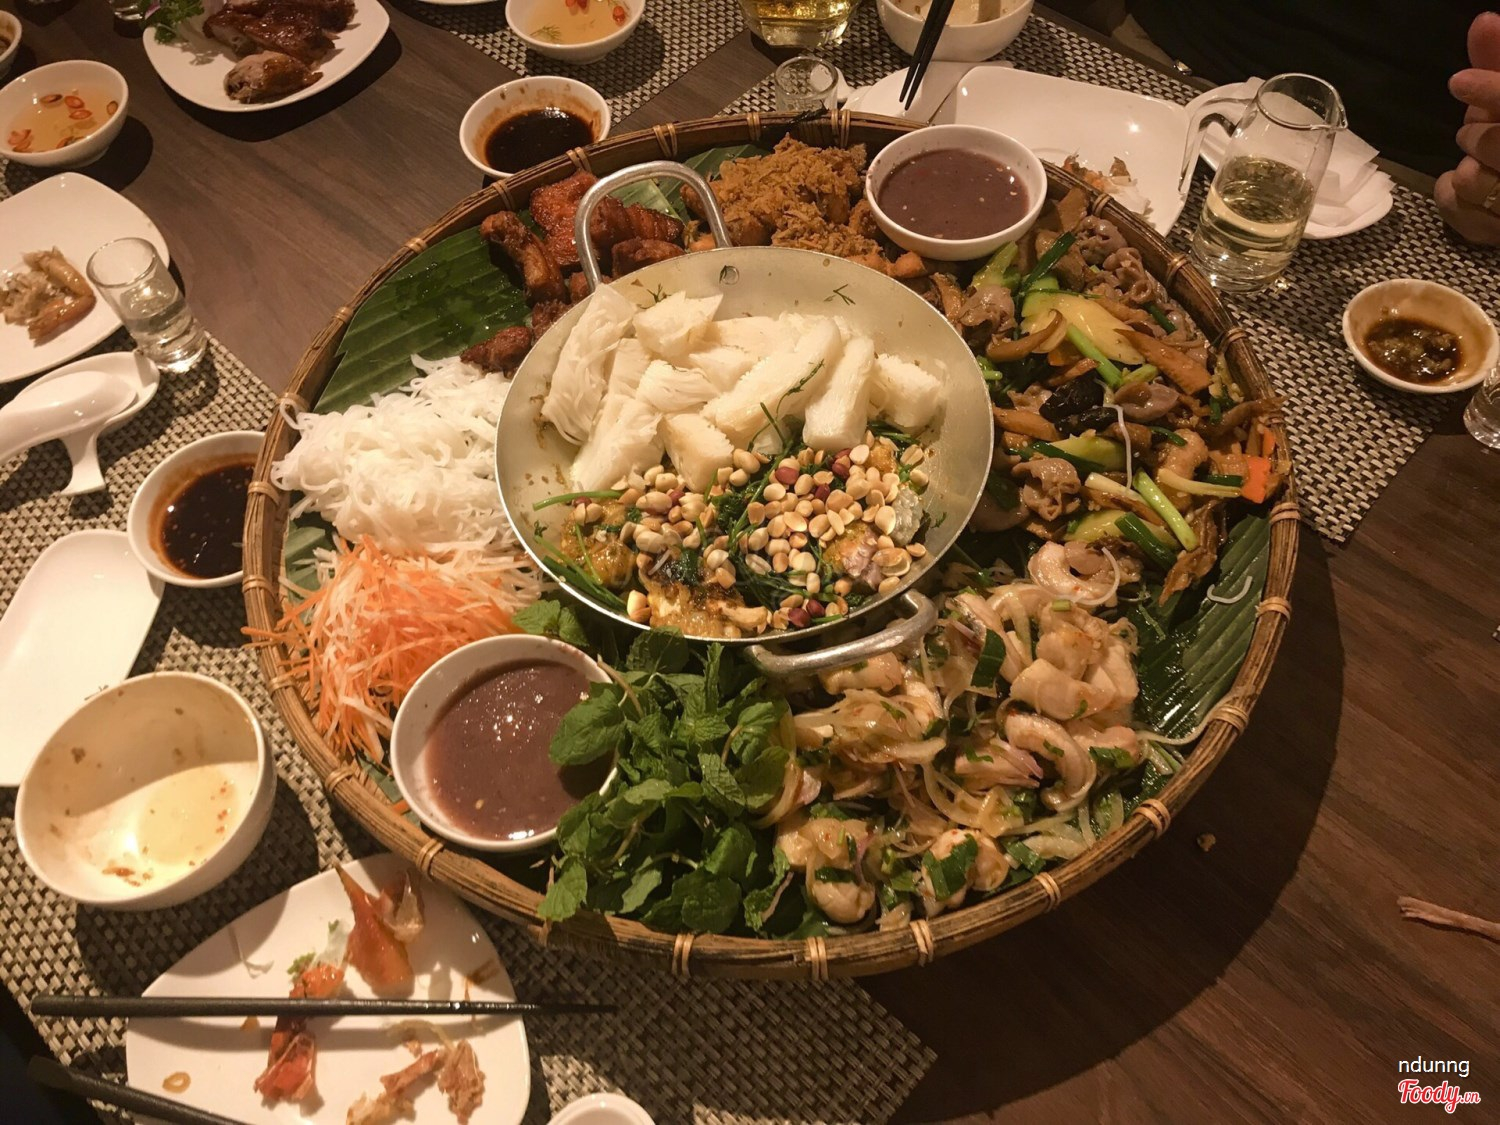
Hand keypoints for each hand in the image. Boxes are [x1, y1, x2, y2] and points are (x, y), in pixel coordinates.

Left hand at [1439, 12, 1499, 243]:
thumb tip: (1483, 22)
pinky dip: (1453, 199)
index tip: (1459, 82)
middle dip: (1479, 133)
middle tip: (1481, 131)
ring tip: (1481, 163)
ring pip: (1474, 181)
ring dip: (1467, 168)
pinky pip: (1463, 218)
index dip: (1492, 90)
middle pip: (1495, 142)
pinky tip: (1462, 185)